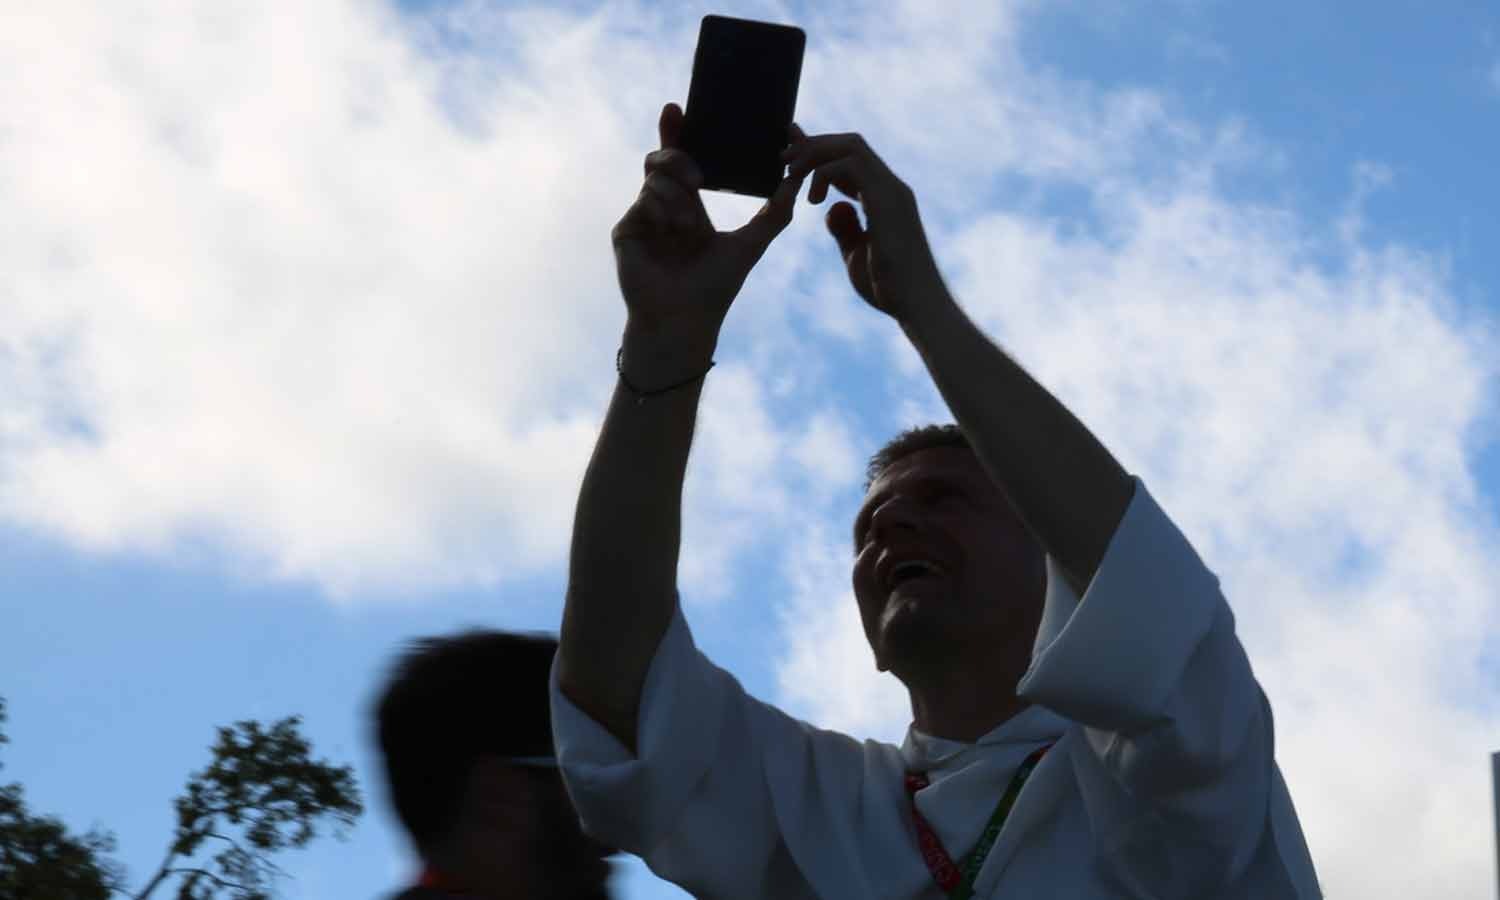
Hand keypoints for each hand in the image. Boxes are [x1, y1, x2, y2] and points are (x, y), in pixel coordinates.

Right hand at [612, 103, 805, 351]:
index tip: (676, 107)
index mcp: (687, 207)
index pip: (681, 160)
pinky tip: (672, 233)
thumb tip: (798, 175)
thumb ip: (777, 209)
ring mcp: (641, 218)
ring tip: (690, 228)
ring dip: (679, 195)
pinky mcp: (625, 230)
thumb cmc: (717, 288)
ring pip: (655, 175)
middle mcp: (662, 208)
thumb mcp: (753, 242)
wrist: (687, 321)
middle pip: (663, 158)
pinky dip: (664, 210)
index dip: (675, 132)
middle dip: (678, 154)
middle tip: (697, 174)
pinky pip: (644, 198)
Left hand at [782, 128, 944, 324]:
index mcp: (884, 197)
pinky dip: (824, 174)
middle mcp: (891, 187)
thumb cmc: (889, 287)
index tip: (791, 152)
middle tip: (784, 160)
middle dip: (813, 145)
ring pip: (851, 147)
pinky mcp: (887, 202)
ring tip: (793, 176)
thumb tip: (833, 206)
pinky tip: (813, 201)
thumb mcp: (857, 253)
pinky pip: (851, 167)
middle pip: (850, 143)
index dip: (820, 149)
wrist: (917, 306)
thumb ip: (845, 228)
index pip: (851, 157)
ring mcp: (892, 192)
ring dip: (816, 154)